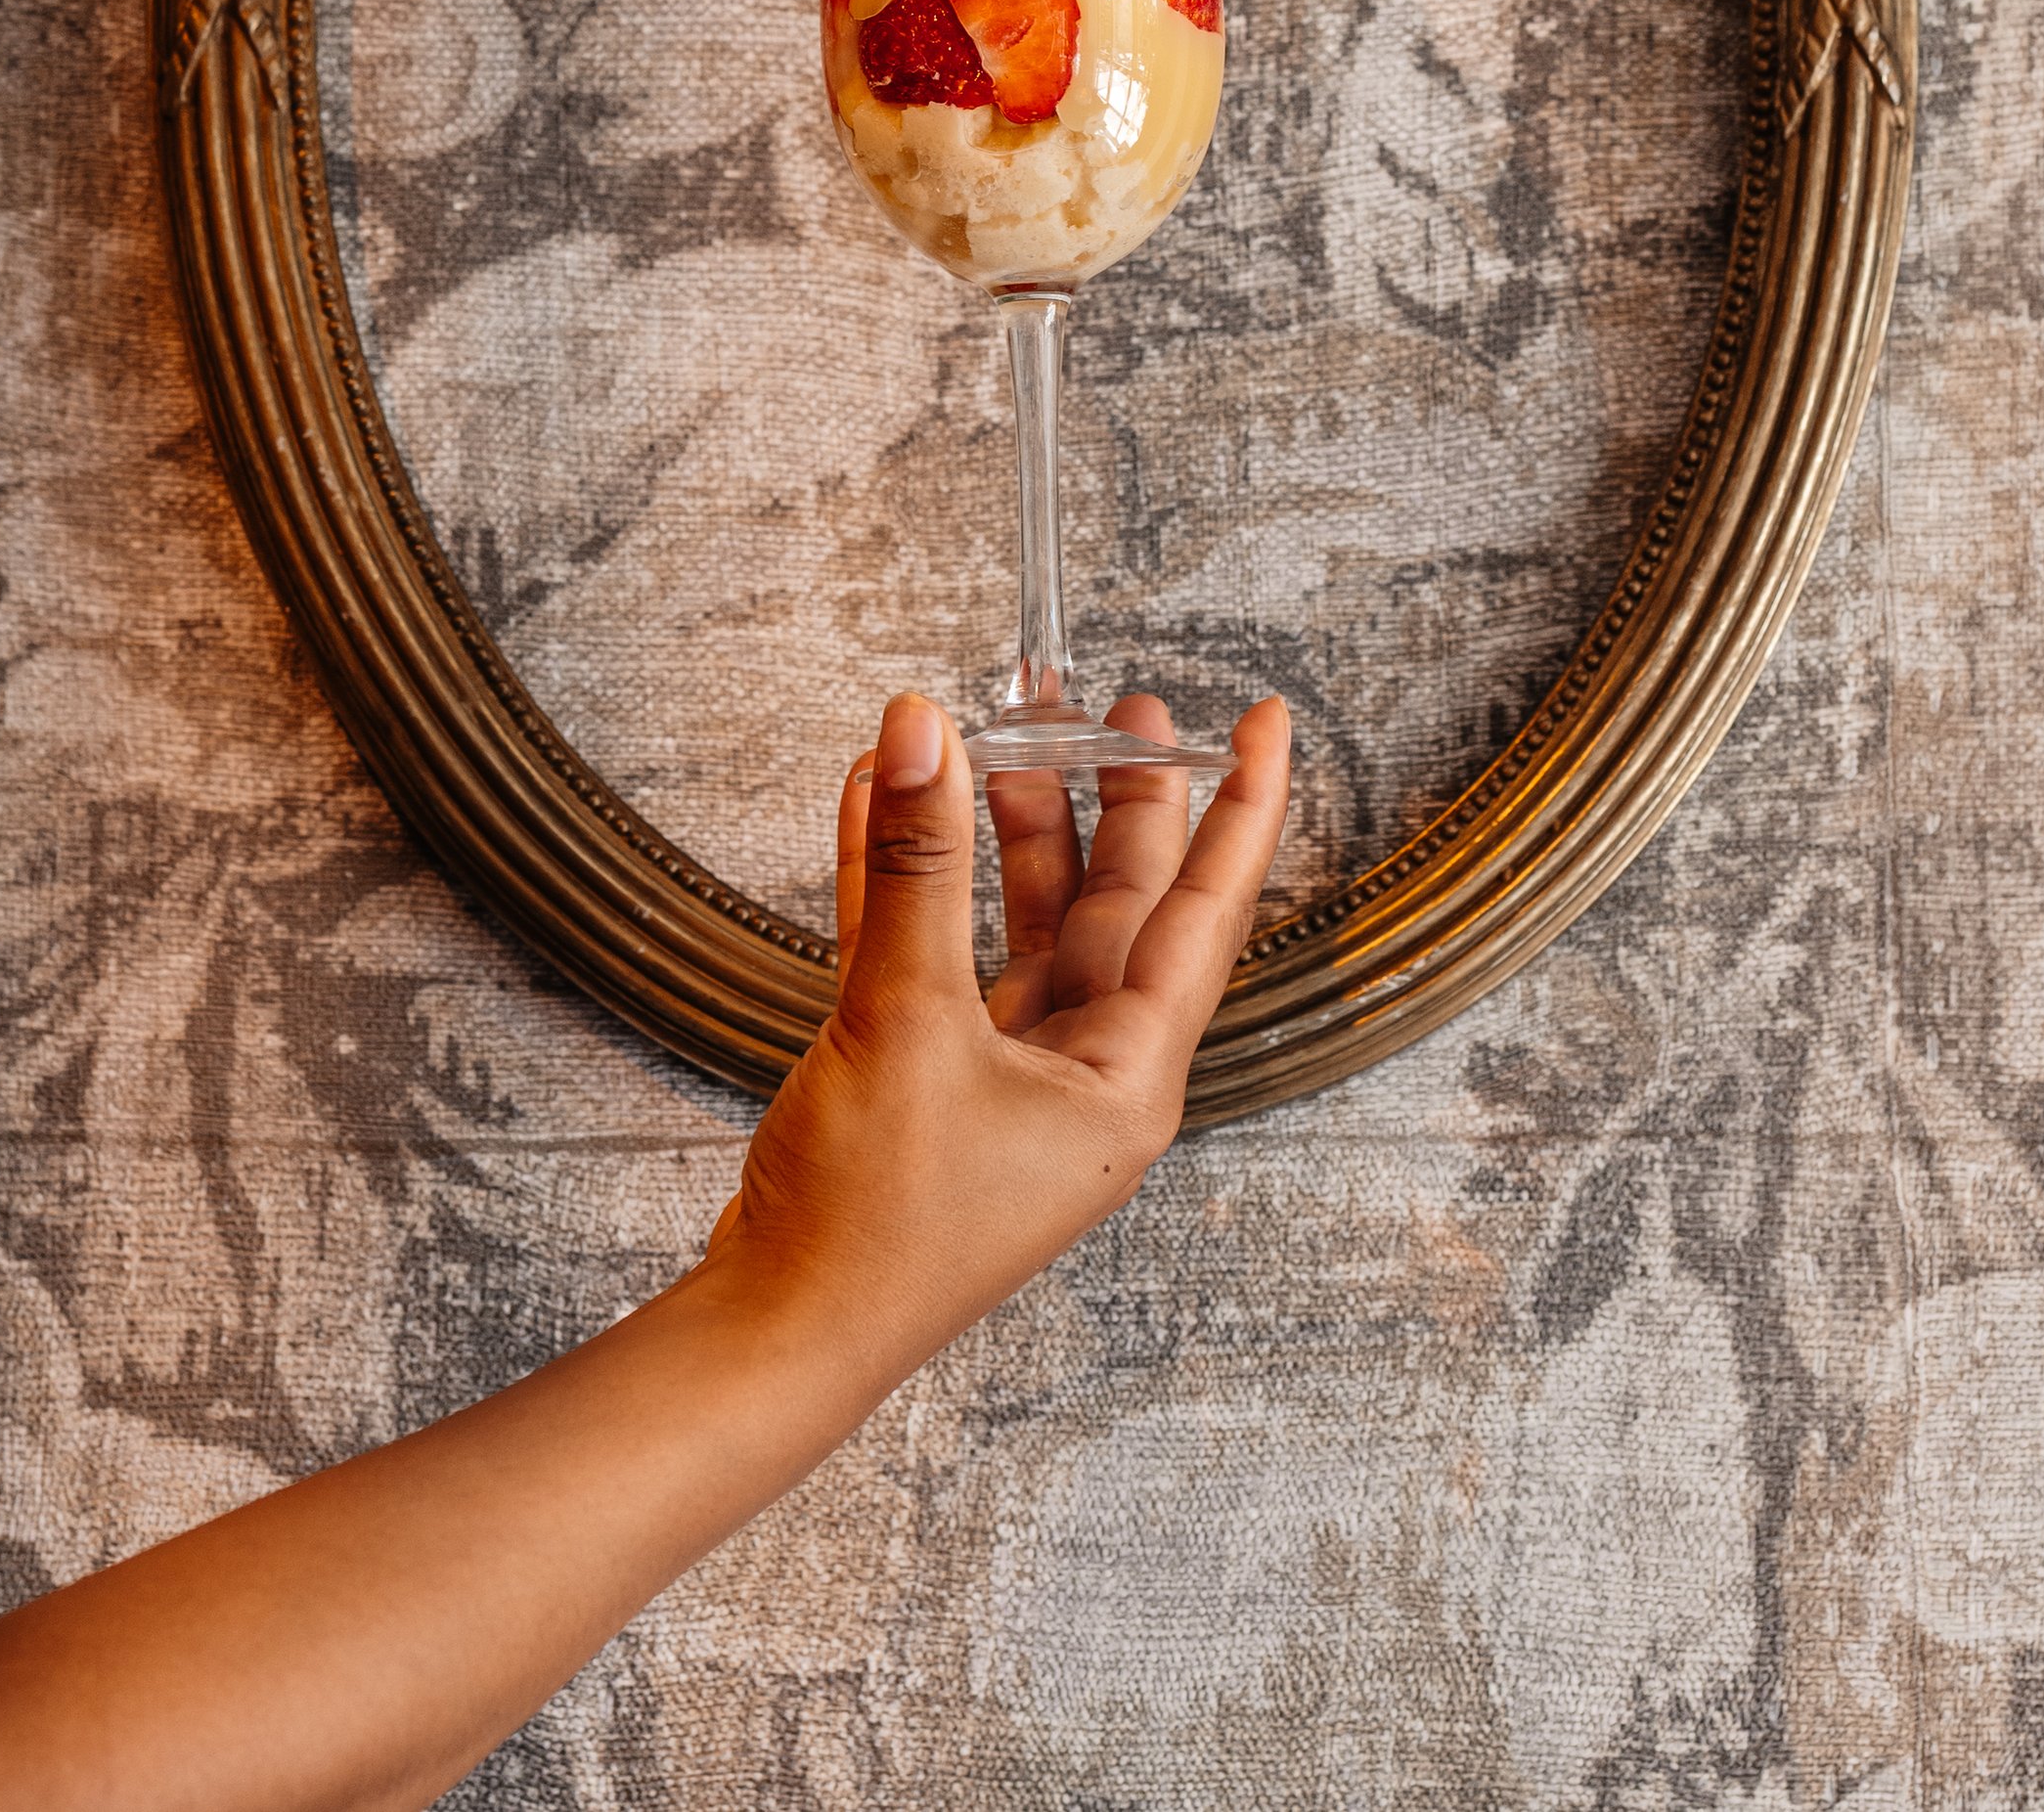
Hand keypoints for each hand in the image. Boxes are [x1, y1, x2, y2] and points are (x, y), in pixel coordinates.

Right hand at [704, 689, 1290, 1385]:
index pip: (1208, 911)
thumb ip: (914, 867)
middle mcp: (1081, 1075)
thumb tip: (920, 731)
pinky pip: (934, 954)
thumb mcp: (903, 1021)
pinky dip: (907, 883)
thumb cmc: (873, 1228)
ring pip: (1024, 924)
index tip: (1265, 721)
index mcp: (1124, 1078)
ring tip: (985, 738)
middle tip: (1103, 709)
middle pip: (1119, 906)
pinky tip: (875, 805)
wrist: (778, 1335)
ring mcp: (1005, 1080)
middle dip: (1108, 802)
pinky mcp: (928, 1081)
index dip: (1239, 807)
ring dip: (996, 834)